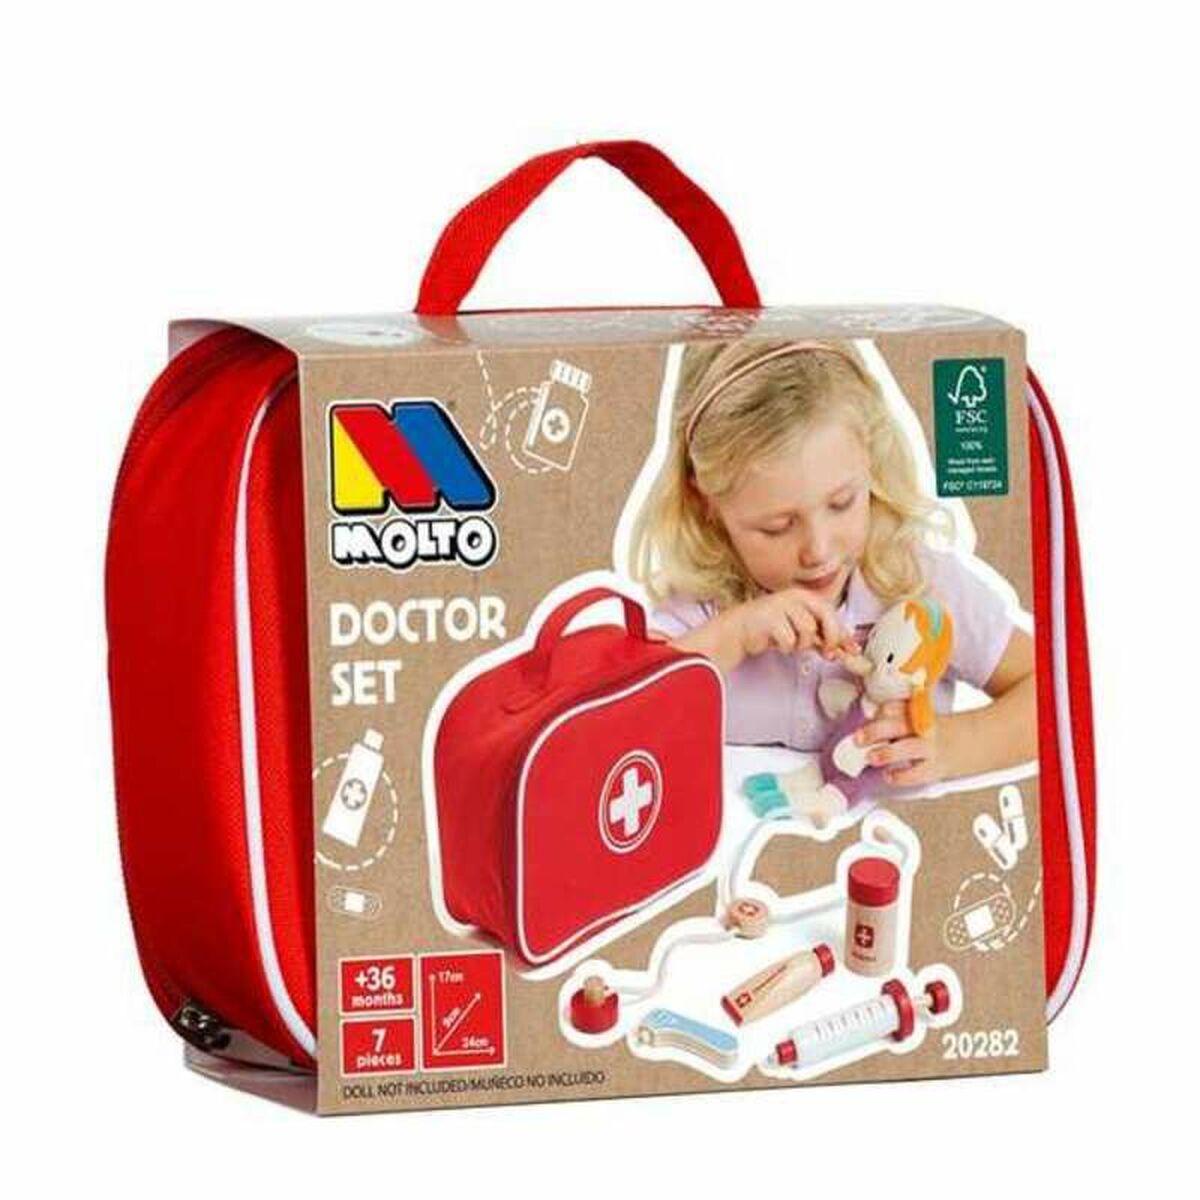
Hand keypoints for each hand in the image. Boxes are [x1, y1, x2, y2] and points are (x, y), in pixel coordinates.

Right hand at [737, 587, 858, 658]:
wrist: (739, 630)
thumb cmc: (771, 629)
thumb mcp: (800, 631)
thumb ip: (822, 637)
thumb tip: (846, 649)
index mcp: (804, 596)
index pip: (831, 612)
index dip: (842, 632)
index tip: (850, 650)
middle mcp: (794, 597)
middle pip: (824, 616)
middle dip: (829, 637)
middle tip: (827, 652)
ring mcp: (781, 605)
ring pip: (807, 631)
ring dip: (801, 644)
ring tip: (789, 642)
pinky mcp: (769, 618)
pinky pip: (789, 640)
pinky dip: (786, 647)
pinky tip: (777, 643)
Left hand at [855, 700, 946, 786]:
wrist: (976, 741)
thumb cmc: (936, 731)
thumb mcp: (920, 717)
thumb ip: (896, 719)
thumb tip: (866, 727)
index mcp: (918, 712)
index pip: (898, 707)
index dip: (882, 711)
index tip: (870, 715)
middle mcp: (924, 728)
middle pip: (900, 725)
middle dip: (876, 731)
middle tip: (858, 738)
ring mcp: (931, 748)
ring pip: (910, 748)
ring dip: (888, 753)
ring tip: (871, 757)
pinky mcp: (936, 768)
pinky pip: (918, 774)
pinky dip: (901, 776)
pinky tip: (889, 775)